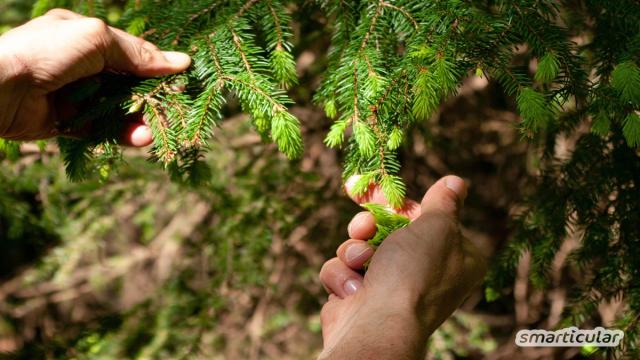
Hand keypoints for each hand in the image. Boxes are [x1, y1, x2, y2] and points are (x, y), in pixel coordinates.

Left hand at [0, 9, 190, 143]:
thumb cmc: (46, 52)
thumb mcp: (97, 39)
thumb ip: (137, 53)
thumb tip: (180, 61)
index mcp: (85, 39)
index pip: (131, 53)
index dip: (157, 66)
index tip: (182, 79)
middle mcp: (81, 66)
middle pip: (128, 84)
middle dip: (152, 97)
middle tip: (175, 109)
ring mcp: (74, 95)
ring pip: (118, 109)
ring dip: (141, 119)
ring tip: (158, 129)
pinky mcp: (68, 122)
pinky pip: (103, 130)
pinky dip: (123, 135)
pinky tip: (141, 138)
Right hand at [318, 175, 486, 358]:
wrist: (377, 326)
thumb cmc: (413, 274)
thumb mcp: (437, 227)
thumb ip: (444, 202)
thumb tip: (457, 182)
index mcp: (454, 258)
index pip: (423, 218)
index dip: (399, 203)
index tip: (378, 188)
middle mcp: (424, 274)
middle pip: (387, 230)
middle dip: (369, 222)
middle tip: (356, 203)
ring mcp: (389, 288)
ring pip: (359, 247)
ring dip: (354, 249)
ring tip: (360, 260)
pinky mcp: (358, 298)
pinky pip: (342, 270)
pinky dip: (342, 275)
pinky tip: (351, 289)